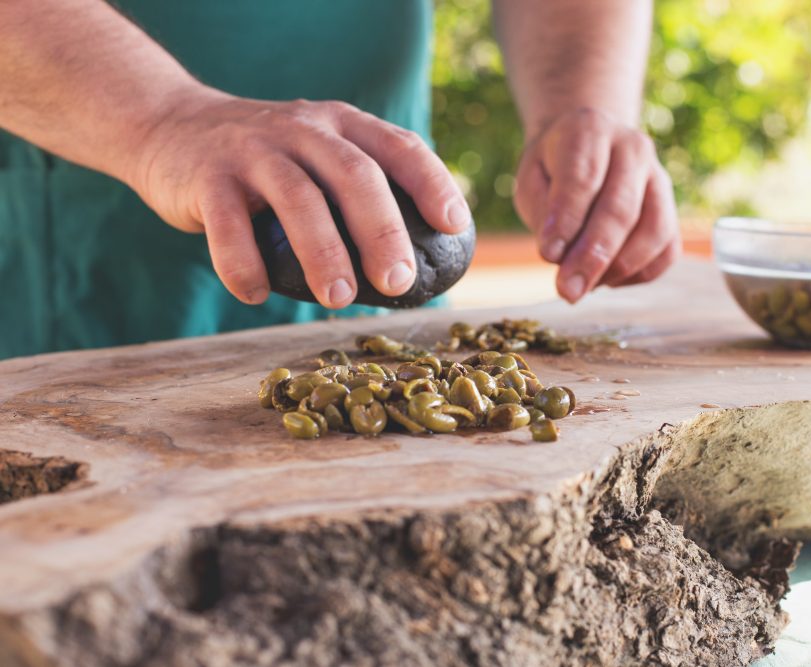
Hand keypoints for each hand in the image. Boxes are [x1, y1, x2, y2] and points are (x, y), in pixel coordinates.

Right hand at [125, 86, 470, 307]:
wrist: (171, 126)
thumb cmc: (268, 160)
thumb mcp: (319, 153)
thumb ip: (361, 187)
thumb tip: (417, 263)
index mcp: (342, 124)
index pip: (400, 146)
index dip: (433, 183)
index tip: (455, 226)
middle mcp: (303, 130)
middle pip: (354, 176)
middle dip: (382, 231)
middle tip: (398, 282)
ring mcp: (253, 150)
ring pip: (297, 198)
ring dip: (323, 252)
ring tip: (339, 298)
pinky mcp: (206, 177)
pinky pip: (228, 225)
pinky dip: (244, 265)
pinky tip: (256, 294)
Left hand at [513, 108, 680, 302]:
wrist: (588, 145)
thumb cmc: (552, 168)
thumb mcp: (531, 179)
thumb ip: (542, 213)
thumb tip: (559, 256)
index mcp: (590, 130)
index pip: (583, 179)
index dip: (567, 220)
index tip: (547, 255)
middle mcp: (633, 148)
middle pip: (620, 209)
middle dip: (592, 256)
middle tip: (568, 291)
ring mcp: (659, 178)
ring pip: (653, 231)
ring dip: (618, 268)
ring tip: (585, 285)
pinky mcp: (672, 210)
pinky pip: (667, 250)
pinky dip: (639, 274)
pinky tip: (608, 279)